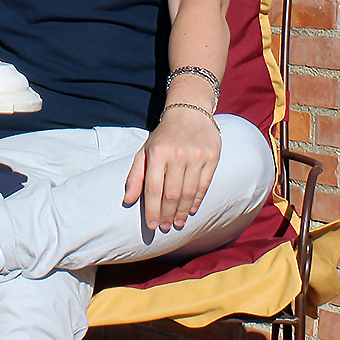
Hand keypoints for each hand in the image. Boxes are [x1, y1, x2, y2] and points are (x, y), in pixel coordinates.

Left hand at [122, 105, 221, 233]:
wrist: (189, 112)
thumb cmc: (164, 136)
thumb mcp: (145, 151)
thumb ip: (135, 176)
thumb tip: (128, 201)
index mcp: (158, 153)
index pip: (154, 189)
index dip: (152, 210)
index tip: (152, 226)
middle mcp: (177, 154)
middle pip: (172, 194)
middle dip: (167, 215)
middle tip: (164, 227)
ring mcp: (196, 156)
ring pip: (189, 193)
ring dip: (182, 212)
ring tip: (178, 223)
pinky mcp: (212, 157)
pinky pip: (204, 185)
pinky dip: (197, 200)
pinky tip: (192, 210)